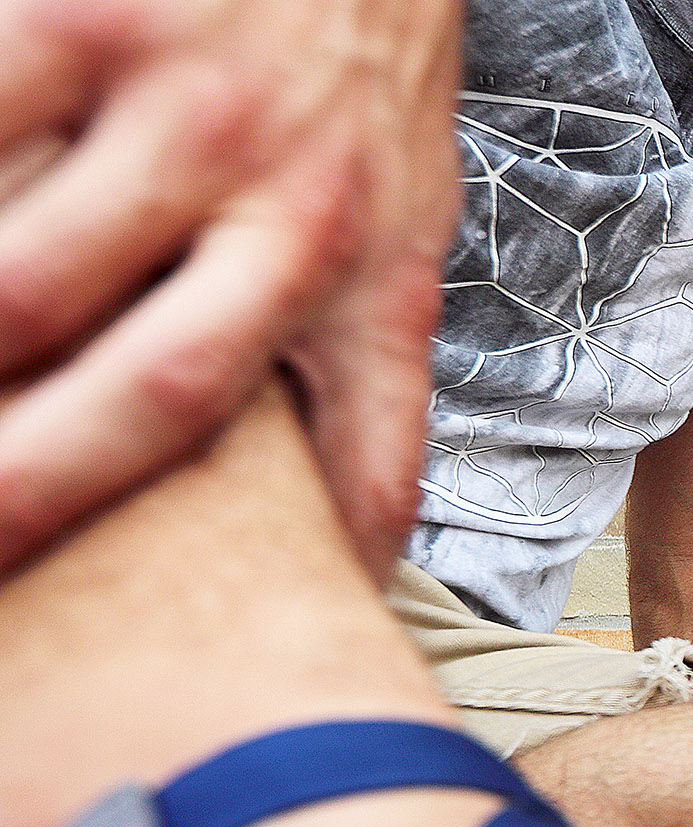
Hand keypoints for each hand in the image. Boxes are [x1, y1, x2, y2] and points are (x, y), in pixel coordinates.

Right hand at [0, 0, 463, 572]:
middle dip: (38, 495)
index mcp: (381, 273)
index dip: (306, 567)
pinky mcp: (78, 20)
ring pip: (25, 287)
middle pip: (154, 399)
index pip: (367, 457)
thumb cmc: (359, 75)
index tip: (231, 651)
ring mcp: (186, 114)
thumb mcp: (408, 214)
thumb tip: (339, 532)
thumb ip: (364, 348)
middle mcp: (295, 209)